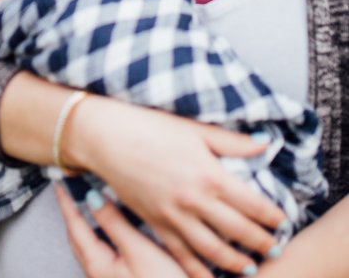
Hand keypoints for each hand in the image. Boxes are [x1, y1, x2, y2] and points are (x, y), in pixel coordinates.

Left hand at [56, 184, 187, 277]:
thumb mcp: (140, 251)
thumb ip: (115, 224)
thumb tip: (93, 198)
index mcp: (97, 265)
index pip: (75, 226)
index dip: (66, 202)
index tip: (60, 182)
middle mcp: (98, 275)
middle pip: (78, 238)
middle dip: (73, 213)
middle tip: (71, 190)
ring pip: (90, 247)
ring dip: (87, 225)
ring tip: (90, 206)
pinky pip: (103, 255)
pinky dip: (102, 237)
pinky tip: (114, 232)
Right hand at [68, 98, 282, 277]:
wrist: (107, 138)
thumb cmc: (150, 126)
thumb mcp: (194, 129)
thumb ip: (231, 142)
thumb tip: (264, 145)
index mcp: (209, 175)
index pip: (252, 204)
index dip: (271, 216)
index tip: (282, 221)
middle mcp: (196, 201)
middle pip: (238, 232)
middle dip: (260, 242)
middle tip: (275, 248)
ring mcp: (175, 217)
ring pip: (213, 251)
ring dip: (236, 262)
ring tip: (250, 267)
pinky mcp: (156, 225)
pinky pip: (182, 255)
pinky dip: (198, 271)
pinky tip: (209, 276)